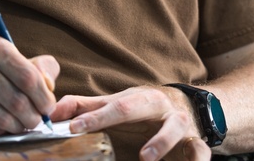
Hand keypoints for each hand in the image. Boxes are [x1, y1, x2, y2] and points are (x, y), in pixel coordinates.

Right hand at [0, 35, 58, 134]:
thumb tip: (49, 86)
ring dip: (17, 126)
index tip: (48, 108)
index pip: (28, 76)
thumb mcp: (8, 61)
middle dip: (33, 116)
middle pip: (17, 100)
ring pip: (3, 117)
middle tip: (36, 121)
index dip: (43, 97)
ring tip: (20, 125)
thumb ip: (38, 68)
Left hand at [52, 86, 210, 160]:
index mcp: (138, 99)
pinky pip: (200, 151)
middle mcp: (159, 107)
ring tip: (146, 158)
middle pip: (138, 106)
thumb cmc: (144, 111)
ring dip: (161, 141)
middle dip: (114, 116)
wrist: (188, 109)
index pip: (113, 104)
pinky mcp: (194, 142)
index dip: (92, 116)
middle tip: (87, 128)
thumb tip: (53, 111)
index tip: (71, 128)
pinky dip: (198, 160)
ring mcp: (179, 124)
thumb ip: (88, 109)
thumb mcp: (119, 106)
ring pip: (175, 127)